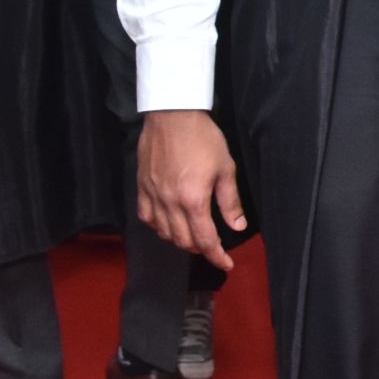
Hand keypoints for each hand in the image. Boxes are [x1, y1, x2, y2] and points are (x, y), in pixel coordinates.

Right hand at [138, 109, 244, 271]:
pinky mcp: (141, 188)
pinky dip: (159, 227)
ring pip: (164, 233)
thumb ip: (230, 202)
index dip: (216, 256)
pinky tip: (169, 224)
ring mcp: (153, 196)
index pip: (204, 240)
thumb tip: (237, 226)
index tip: (226, 263)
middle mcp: (170, 203)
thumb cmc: (203, 139)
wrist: (172, 116)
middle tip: (213, 246)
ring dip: (180, 240)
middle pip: (183, 241)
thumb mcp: (225, 168)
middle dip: (200, 249)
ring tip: (193, 236)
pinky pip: (147, 218)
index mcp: (193, 199)